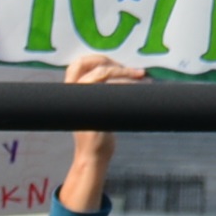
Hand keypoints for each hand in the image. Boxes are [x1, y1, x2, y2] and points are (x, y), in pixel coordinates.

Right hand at [58, 54, 143, 212]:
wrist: (94, 157)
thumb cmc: (98, 132)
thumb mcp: (94, 108)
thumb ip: (98, 91)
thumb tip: (123, 72)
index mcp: (71, 92)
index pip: (77, 63)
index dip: (99, 58)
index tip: (120, 64)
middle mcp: (72, 95)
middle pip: (86, 63)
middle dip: (112, 62)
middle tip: (133, 70)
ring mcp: (81, 103)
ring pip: (102, 74)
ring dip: (126, 73)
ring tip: (143, 77)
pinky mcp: (93, 112)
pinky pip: (112, 90)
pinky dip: (128, 85)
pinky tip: (141, 88)